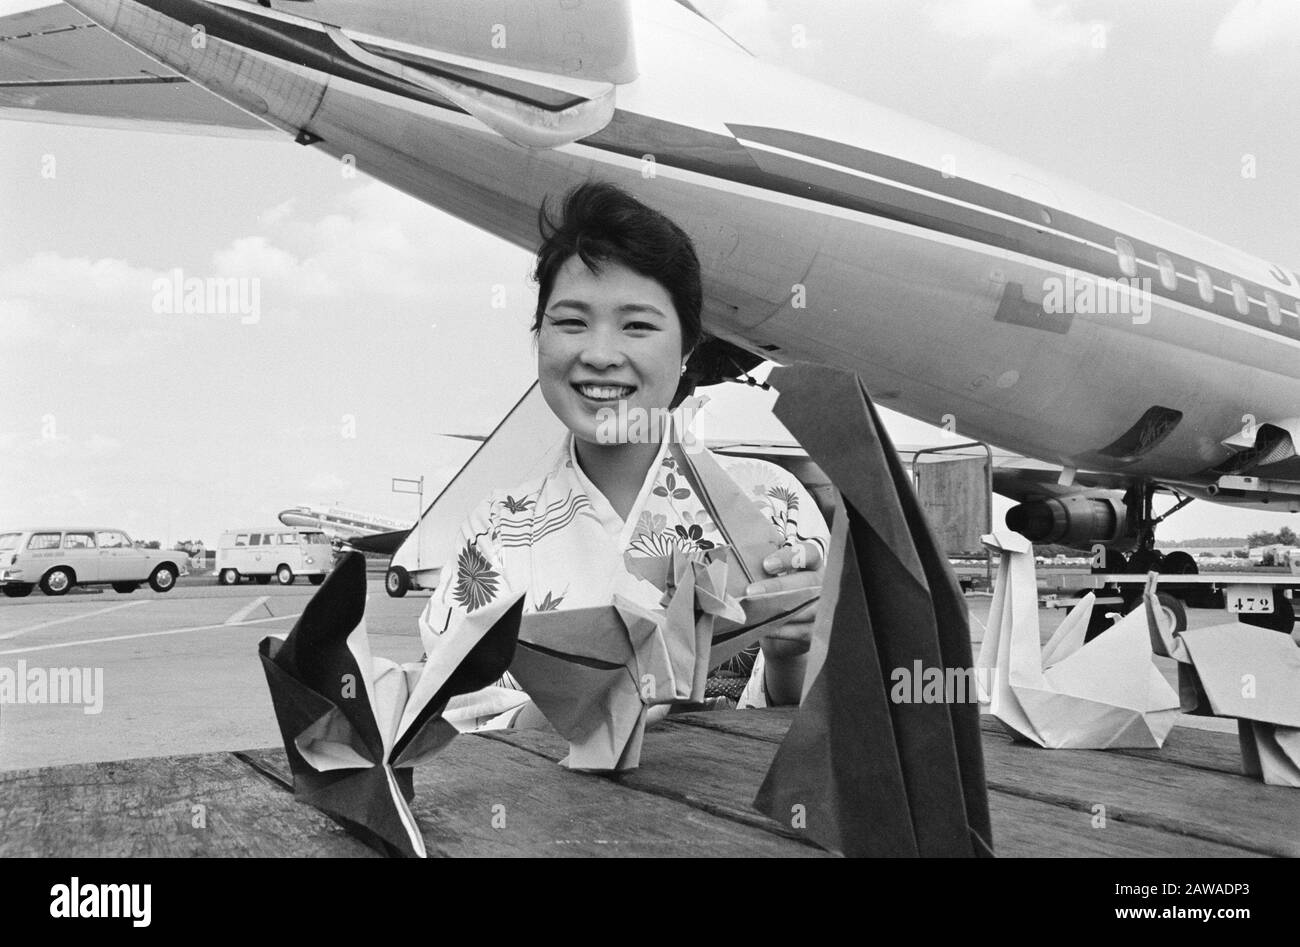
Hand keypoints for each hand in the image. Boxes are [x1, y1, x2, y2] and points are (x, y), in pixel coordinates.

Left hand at [744, 540, 823, 658]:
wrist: (782, 632)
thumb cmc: (774, 597)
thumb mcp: (770, 579)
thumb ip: (761, 569)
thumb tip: (733, 561)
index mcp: (811, 566)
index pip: (809, 554)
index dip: (790, 558)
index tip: (766, 565)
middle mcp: (820, 586)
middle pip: (808, 582)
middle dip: (779, 586)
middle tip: (752, 591)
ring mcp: (821, 609)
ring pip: (808, 609)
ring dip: (780, 611)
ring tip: (754, 612)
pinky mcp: (816, 632)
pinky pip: (802, 631)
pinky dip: (782, 630)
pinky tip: (765, 629)